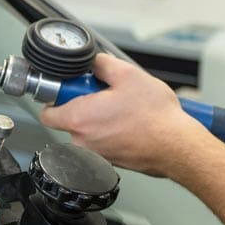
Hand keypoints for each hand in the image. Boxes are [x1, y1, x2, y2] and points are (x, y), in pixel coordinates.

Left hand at [39, 54, 207, 175]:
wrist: (177, 147)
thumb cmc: (156, 117)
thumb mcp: (128, 75)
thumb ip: (101, 64)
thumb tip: (93, 62)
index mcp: (79, 119)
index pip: (47, 112)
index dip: (57, 97)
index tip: (71, 89)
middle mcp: (82, 141)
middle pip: (69, 119)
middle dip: (85, 104)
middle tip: (107, 95)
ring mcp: (95, 154)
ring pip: (87, 131)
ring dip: (99, 118)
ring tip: (123, 110)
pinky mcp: (108, 161)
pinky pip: (101, 142)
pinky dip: (110, 132)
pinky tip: (129, 123)